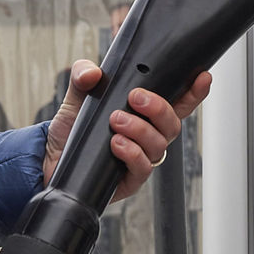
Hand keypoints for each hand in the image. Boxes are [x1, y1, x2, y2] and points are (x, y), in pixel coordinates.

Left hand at [43, 59, 211, 198]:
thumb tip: (92, 73)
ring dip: (140, 129)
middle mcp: (147, 136)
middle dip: (159, 108)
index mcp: (144, 114)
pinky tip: (115, 144)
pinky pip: (143, 168)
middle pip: (173, 124)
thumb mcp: (77, 95)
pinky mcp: (129, 179)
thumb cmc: (73, 127)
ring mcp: (141, 158)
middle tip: (136, 97)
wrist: (52, 158)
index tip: (201, 76)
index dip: (194, 91)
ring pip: (159, 145)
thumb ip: (83, 76)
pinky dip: (131, 153)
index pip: (177, 102)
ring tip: (116, 121)